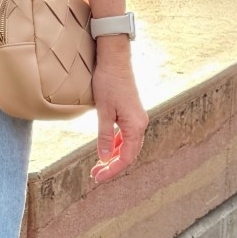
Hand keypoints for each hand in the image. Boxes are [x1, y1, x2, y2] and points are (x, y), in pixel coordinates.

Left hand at [91, 45, 144, 181]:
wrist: (115, 61)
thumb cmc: (108, 83)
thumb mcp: (103, 111)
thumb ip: (104, 136)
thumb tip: (103, 158)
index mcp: (136, 125)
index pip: (126, 157)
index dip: (113, 170)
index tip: (98, 177)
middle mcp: (140, 124)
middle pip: (129, 154)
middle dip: (113, 166)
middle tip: (96, 175)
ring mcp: (137, 119)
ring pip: (128, 145)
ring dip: (114, 156)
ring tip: (99, 165)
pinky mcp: (132, 113)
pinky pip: (126, 136)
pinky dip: (116, 145)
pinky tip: (106, 149)